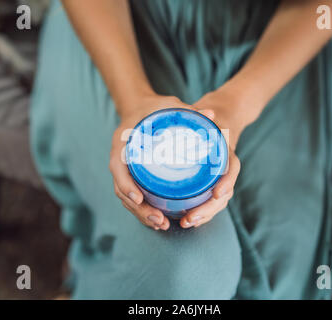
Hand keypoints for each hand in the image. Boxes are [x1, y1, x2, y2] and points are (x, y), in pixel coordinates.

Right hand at [110, 94, 196, 230]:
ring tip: (161, 225)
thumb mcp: (168, 105)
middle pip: (122, 190)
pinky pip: (133, 197)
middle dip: (138, 209)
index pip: (118, 168)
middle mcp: (120, 159)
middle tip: (159, 220)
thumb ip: (188, 110)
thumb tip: (212, 115)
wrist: (140, 109)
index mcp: (123, 143)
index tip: (139, 198)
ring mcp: (124, 170)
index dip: (126, 185)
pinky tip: (158, 221)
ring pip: (127, 198)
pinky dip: (143, 210)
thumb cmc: (154, 108)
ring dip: (141, 214)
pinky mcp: (131, 177)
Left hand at [179, 88, 262, 227]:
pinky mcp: (211, 185)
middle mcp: (226, 168)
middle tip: (191, 218)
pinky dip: (202, 213)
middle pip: (225, 192)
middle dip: (210, 208)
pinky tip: (188, 221)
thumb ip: (205, 113)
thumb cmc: (208, 119)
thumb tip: (209, 111)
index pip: (232, 168)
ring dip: (205, 215)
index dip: (226, 182)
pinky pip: (210, 202)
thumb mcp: (206, 114)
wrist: (219, 122)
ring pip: (218, 202)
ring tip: (187, 223)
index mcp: (227, 152)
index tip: (217, 193)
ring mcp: (220, 178)